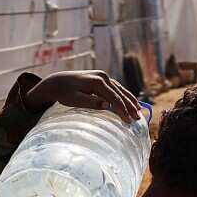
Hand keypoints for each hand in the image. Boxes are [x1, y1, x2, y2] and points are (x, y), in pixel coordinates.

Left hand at [24, 70, 139, 121]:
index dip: (122, 109)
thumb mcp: (74, 100)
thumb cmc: (65, 93)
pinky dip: (125, 95)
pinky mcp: (102, 78)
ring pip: (121, 89)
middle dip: (130, 106)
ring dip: (130, 100)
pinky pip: (117, 87)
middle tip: (138, 119)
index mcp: (96, 82)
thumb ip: (90, 102)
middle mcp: (102, 76)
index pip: (114, 97)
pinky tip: (131, 101)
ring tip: (139, 111)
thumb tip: (107, 105)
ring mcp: (103, 76)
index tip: (128, 120)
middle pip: (120, 93)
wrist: (57, 81)